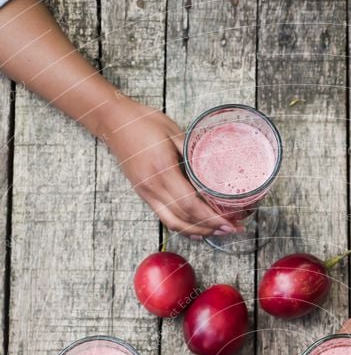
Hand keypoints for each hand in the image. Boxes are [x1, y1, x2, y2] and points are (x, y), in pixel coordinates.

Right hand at [102, 98, 239, 237]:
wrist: (114, 122)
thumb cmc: (144, 122)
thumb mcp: (174, 132)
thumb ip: (192, 153)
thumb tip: (215, 167)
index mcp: (163, 170)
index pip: (190, 203)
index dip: (211, 217)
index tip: (229, 222)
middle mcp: (153, 187)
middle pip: (185, 218)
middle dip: (210, 227)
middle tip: (232, 229)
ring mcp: (147, 193)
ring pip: (174, 223)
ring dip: (197, 231)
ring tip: (218, 232)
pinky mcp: (144, 195)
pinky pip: (165, 218)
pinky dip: (183, 227)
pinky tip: (197, 231)